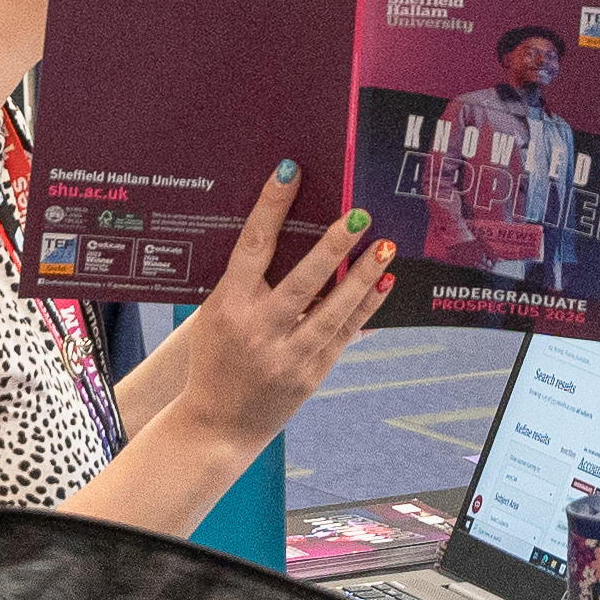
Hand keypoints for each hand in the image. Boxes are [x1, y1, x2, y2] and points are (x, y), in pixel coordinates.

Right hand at [170, 168, 394, 448]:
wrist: (214, 427)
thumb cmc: (213, 359)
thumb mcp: (215, 316)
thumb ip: (245, 282)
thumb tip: (288, 234)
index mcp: (228, 307)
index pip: (253, 247)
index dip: (271, 207)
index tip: (290, 172)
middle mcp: (258, 331)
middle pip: (302, 281)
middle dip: (333, 246)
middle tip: (359, 215)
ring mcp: (286, 356)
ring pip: (333, 311)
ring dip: (362, 277)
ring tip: (386, 246)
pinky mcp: (310, 376)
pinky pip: (344, 334)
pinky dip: (366, 308)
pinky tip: (384, 283)